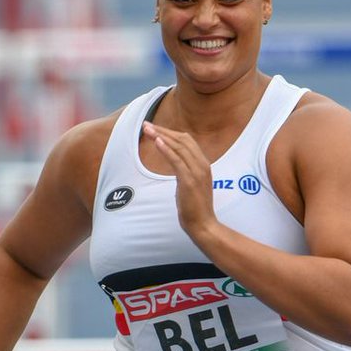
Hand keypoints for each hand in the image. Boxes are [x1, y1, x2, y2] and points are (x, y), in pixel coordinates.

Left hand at [142, 121, 216, 237]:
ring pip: (179, 147)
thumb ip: (186, 171)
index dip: (170, 133)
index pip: (187, 141)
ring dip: (162, 136)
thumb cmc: (195, 207)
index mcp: (204, 164)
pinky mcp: (189, 181)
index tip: (155, 128)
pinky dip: (166, 149)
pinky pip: (177, 160)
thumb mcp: (192, 184)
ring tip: (148, 130)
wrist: (203, 224)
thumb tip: (176, 163)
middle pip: (182, 140)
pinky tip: (157, 142)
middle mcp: (203, 165)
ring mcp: (197, 172)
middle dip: (164, 131)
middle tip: (147, 125)